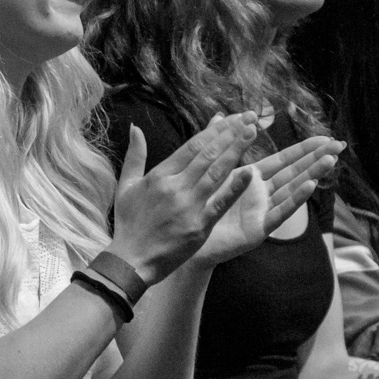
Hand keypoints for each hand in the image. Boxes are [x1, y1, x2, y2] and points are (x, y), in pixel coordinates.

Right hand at [110, 115, 259, 284]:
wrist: (131, 261)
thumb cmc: (128, 224)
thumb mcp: (126, 186)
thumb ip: (134, 156)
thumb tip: (135, 128)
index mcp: (160, 175)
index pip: (193, 145)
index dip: (215, 129)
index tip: (232, 117)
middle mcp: (175, 187)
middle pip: (208, 154)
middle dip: (231, 134)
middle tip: (250, 118)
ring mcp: (188, 206)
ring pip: (216, 173)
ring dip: (236, 151)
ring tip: (252, 134)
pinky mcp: (199, 226)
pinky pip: (220, 203)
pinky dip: (234, 188)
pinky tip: (249, 172)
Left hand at [191, 136, 342, 265]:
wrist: (186, 238)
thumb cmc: (200, 206)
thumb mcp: (212, 171)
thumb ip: (221, 144)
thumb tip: (221, 114)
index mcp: (253, 178)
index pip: (285, 159)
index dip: (305, 149)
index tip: (325, 137)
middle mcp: (263, 194)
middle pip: (295, 172)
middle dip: (316, 158)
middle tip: (339, 145)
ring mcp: (263, 211)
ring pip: (292, 189)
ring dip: (311, 174)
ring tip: (329, 160)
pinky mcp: (259, 229)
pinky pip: (280, 212)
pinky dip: (295, 199)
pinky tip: (310, 185)